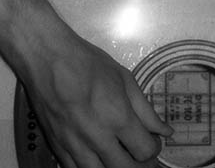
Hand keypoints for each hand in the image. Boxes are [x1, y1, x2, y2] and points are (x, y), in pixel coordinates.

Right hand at [27, 37, 172, 167]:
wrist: (48, 58)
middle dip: (138, 163)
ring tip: (120, 155)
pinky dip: (92, 165)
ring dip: (114, 167)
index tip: (153, 140)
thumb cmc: (89, 63)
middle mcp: (96, 136)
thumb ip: (146, 110)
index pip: (144, 150)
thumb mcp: (125, 80)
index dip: (154, 149)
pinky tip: (97, 154)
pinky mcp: (56, 145)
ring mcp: (73, 144)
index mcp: (118, 117)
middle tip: (139, 151)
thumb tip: (166, 131)